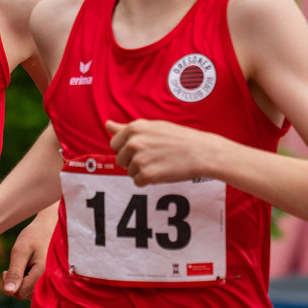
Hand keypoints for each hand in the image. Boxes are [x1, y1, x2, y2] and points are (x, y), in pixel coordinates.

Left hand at [2, 206, 56, 298]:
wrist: (50, 226)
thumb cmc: (34, 235)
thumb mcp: (20, 251)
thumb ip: (15, 272)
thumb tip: (8, 292)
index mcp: (42, 274)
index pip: (20, 293)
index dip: (10, 284)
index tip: (7, 270)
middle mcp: (49, 280)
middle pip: (24, 295)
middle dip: (16, 283)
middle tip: (14, 267)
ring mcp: (51, 280)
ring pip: (30, 292)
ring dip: (23, 282)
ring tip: (24, 265)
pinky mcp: (51, 279)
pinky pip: (36, 288)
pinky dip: (29, 280)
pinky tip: (31, 267)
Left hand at [105, 119, 222, 185]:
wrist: (200, 152)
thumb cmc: (178, 138)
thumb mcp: (152, 127)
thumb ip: (126, 128)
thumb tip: (107, 124)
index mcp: (134, 128)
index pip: (115, 144)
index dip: (128, 148)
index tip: (143, 148)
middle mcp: (133, 143)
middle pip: (120, 160)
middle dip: (133, 161)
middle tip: (154, 156)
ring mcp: (139, 159)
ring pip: (130, 172)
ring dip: (143, 171)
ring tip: (161, 162)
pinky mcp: (146, 174)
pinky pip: (138, 182)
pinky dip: (148, 180)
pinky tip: (162, 171)